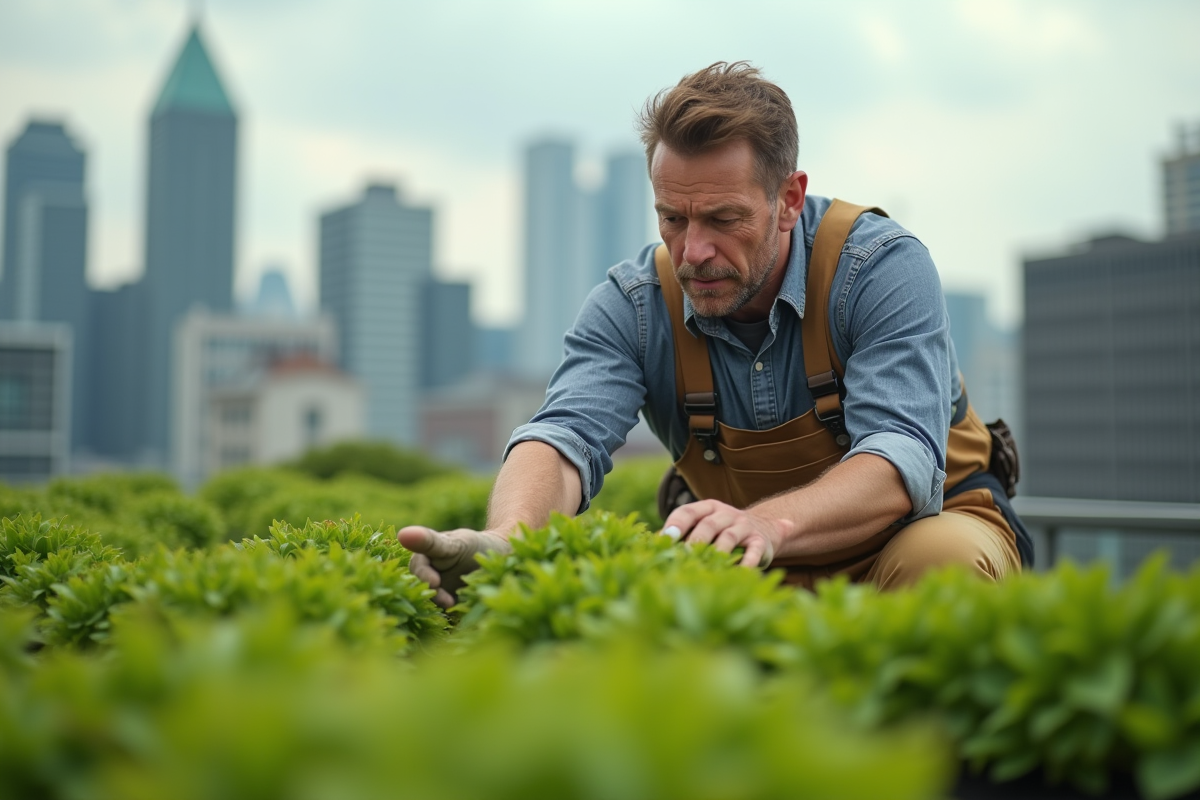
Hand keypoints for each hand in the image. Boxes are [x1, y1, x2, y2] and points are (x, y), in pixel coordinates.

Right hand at [397, 527, 511, 608]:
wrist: (499, 559)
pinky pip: (448, 617)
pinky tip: (463, 616)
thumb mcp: (455, 542)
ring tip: (457, 608)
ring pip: (435, 605)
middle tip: (448, 601)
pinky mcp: (451, 610)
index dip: (424, 577)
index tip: (435, 582)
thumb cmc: (475, 545)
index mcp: (423, 561)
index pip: (418, 570)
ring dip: (443, 608)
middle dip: (434, 596)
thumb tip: (402, 534)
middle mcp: (427, 579)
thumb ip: (431, 542)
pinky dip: (453, 617)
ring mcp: (439, 596)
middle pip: (424, 590)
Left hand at [661, 500, 788, 567]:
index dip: (676, 523)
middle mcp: (727, 514)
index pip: (689, 511)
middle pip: (709, 524)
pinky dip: (746, 564)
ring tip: (707, 566)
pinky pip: (753, 552)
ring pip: (729, 537)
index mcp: (708, 508)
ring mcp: (744, 527)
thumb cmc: (724, 532)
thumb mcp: (706, 525)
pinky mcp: (760, 542)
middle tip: (685, 554)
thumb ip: (684, 533)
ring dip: (717, 552)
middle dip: (695, 539)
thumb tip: (654, 545)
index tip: (665, 538)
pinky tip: (737, 574)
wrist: (766, 528)